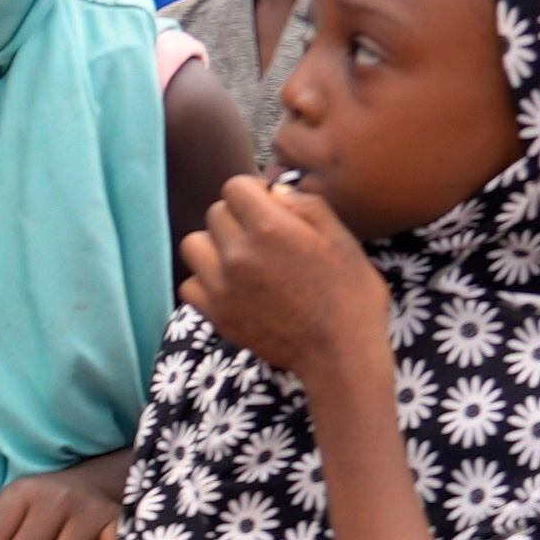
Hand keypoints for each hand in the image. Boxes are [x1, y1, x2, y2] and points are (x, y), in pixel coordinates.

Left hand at [183, 172, 392, 380]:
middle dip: (237, 216)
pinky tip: (230, 285)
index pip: (234, 186)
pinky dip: (204, 281)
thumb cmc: (350, 293)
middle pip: (214, 213)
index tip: (268, 206)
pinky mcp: (216, 315)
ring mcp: (222, 286)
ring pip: (194, 245)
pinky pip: (189, 284)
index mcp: (269, 228)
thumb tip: (274, 191)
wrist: (340, 352)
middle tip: (261, 235)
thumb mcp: (341, 238)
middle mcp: (238, 254)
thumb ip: (305, 205)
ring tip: (240, 258)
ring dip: (213, 245)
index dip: (253, 191)